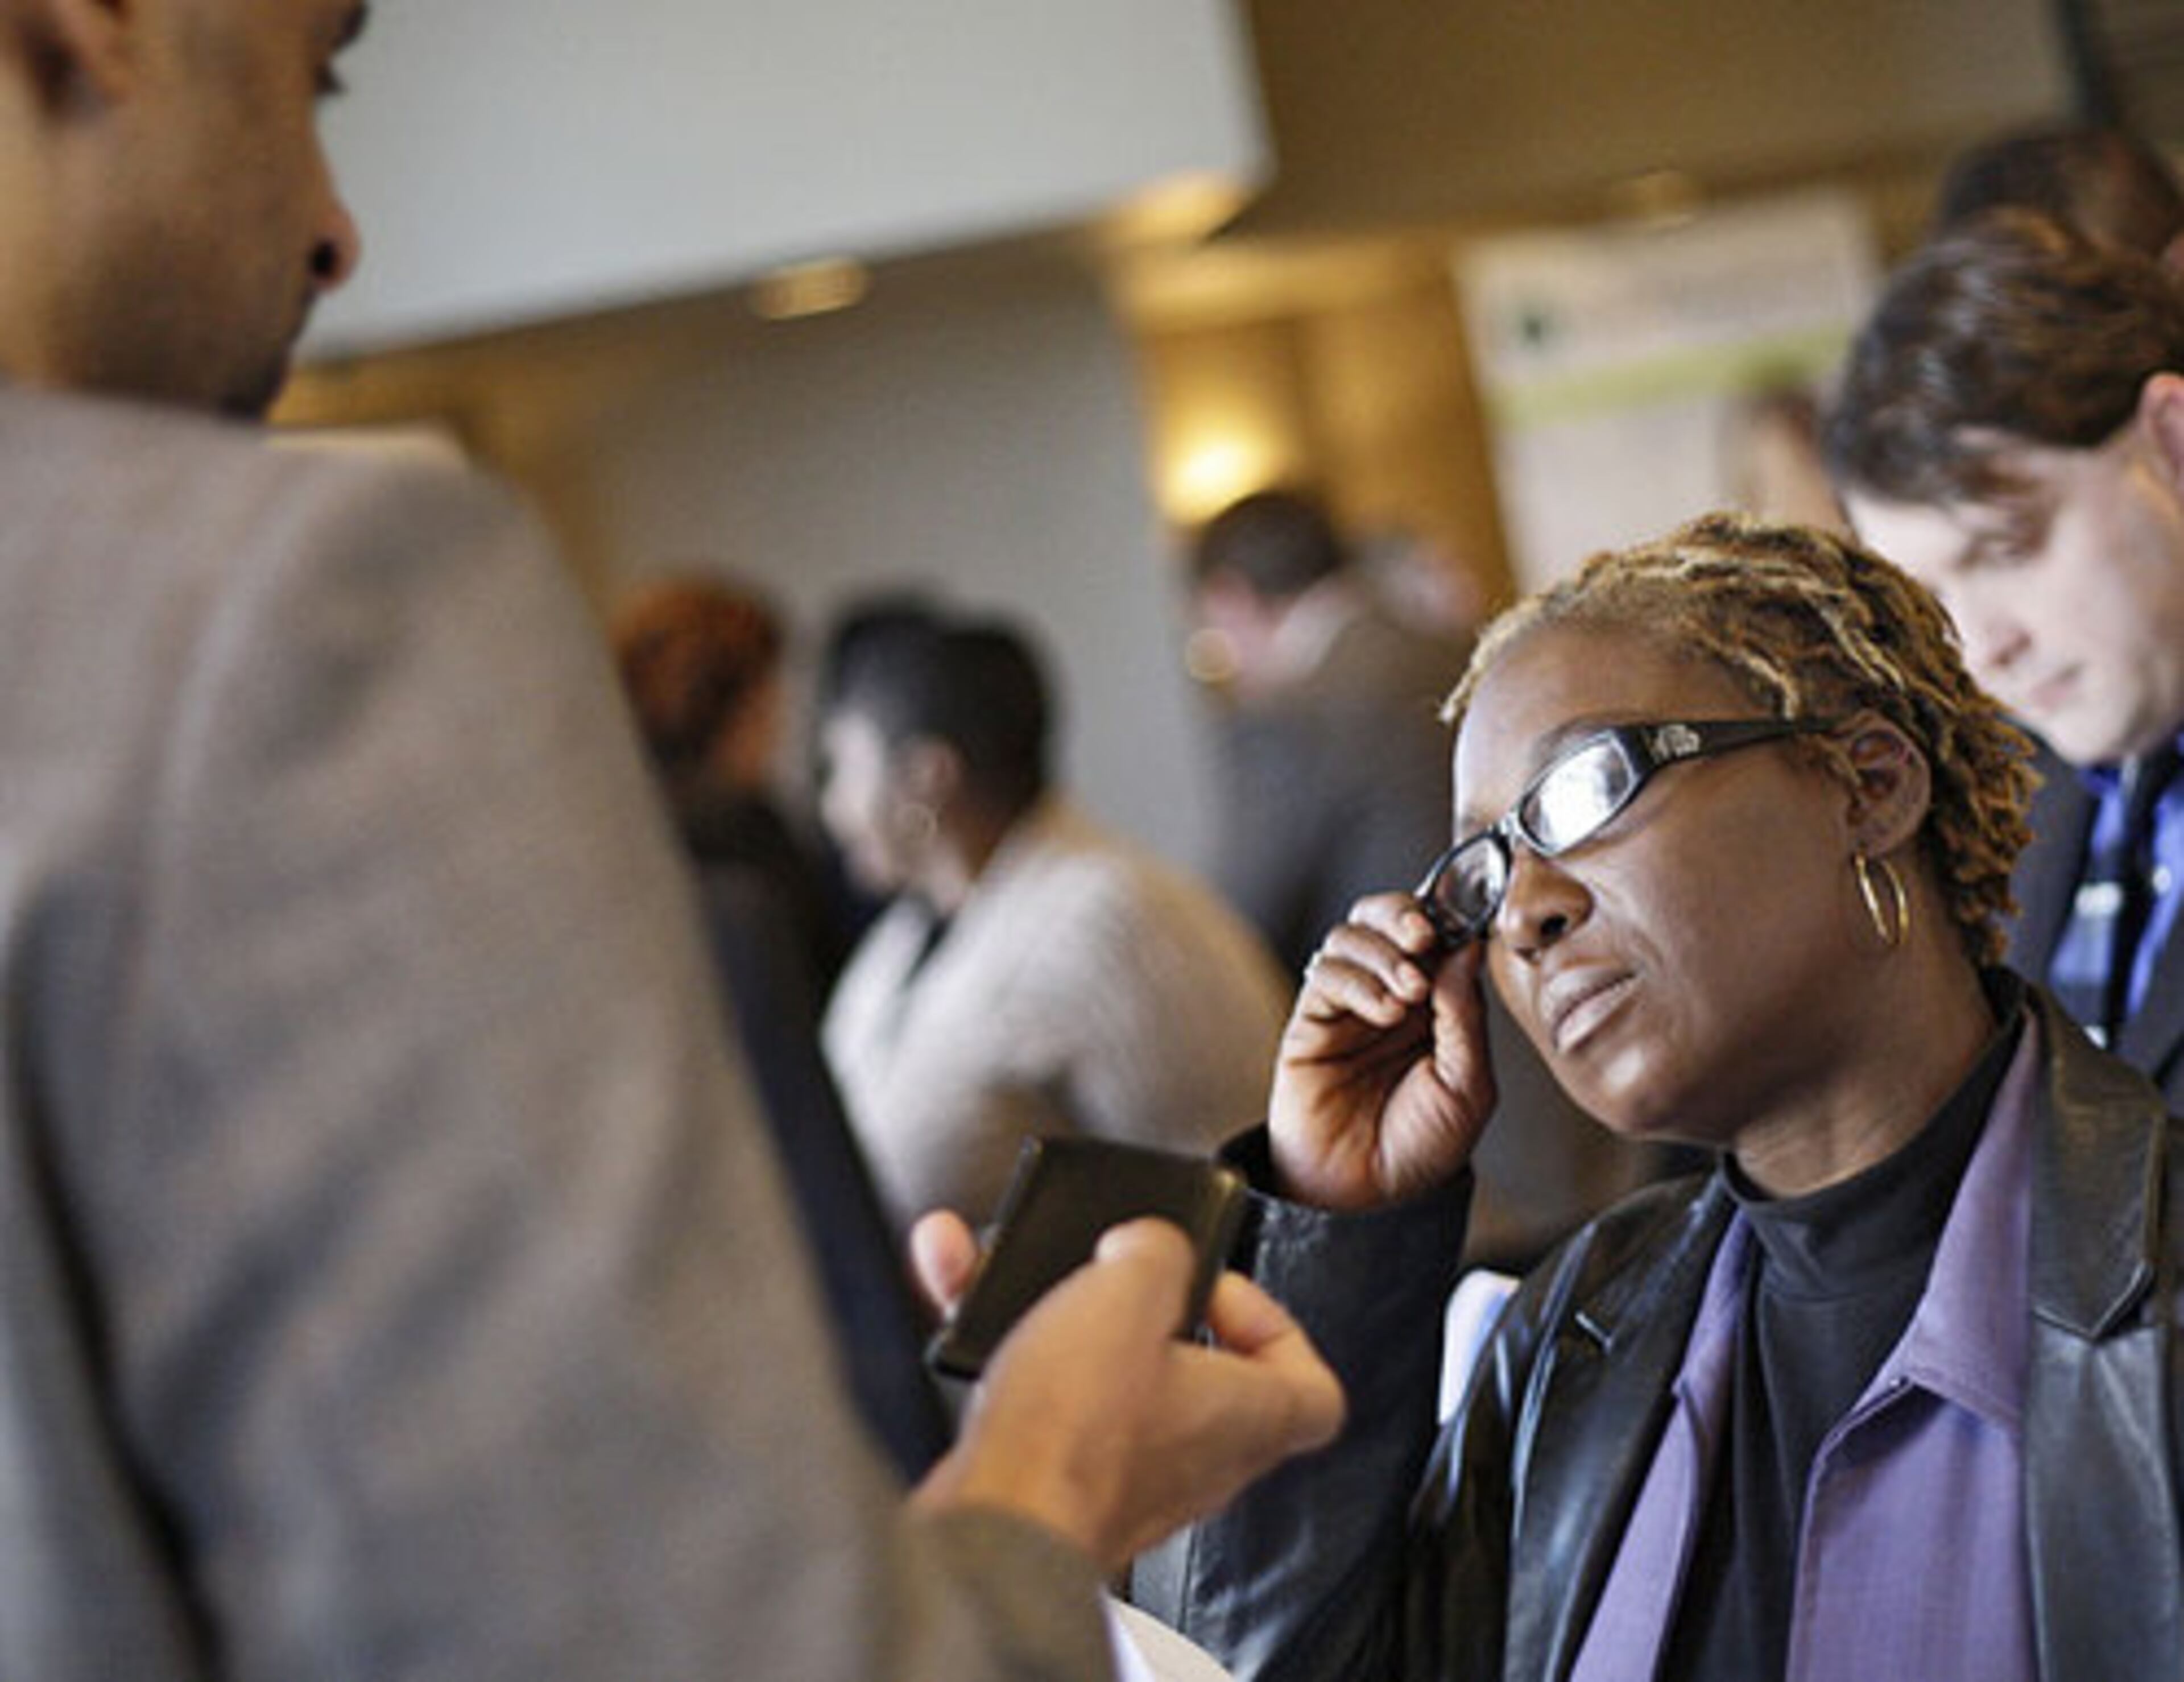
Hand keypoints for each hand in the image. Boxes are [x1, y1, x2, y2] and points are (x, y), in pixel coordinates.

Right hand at [908, 1213, 1343, 1572]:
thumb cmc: (1074, 1434)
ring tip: (1019, 1271)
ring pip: (1105, 1375)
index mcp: (1248, 1418)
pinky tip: (969, 1303)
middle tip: (1117, 1274)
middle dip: (1146, 1306)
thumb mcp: (1132, 1290)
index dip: (1272, 1325)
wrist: (991, 1528)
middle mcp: (1196, 1460)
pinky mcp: (1055, 1482)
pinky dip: (1007, 1348)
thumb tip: (1147, 1244)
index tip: (1216, 1288)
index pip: (1312, 1388)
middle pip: (1197, 1371)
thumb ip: (1157, 1248)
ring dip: (1061, 1315)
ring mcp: (1124, 1477)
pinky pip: (1043, 1401)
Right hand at [1271, 892, 1495, 1209]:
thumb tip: (1467, 948)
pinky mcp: (1311, 1022)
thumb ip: (1466, 1015)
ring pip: (1351, 935)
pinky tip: (1381, 1012)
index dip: (1446, 917)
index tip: (1462, 922)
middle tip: (1422, 939)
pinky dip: (1357, 980)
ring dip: (1384, 951)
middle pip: (1385, 917)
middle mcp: (1391, 996)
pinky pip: (1326, 974)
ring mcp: (1348, 1006)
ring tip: (1407, 992)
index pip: (1436, 934)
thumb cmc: (1420, 1149)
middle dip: (1404, 915)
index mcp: (1436, 1005)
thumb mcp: (1469, 1086)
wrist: (1369, 1197)